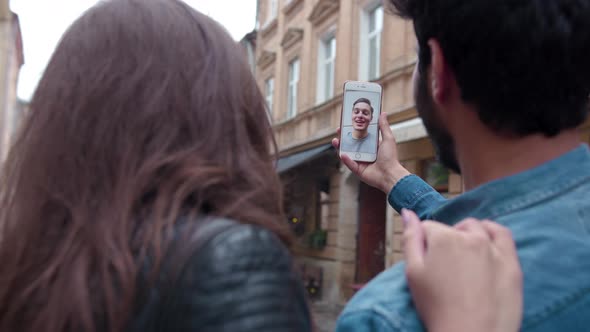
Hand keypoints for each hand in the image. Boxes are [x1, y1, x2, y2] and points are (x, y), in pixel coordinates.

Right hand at [332, 113, 409, 192]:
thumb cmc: (391, 157)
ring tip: (335, 141)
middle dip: (344, 137)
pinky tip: (342, 154)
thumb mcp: (388, 139)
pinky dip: (346, 159)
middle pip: (351, 144)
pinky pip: (350, 164)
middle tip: (339, 130)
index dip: (353, 130)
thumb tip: (383, 113)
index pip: (360, 136)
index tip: (347, 123)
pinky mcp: (358, 170)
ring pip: (347, 153)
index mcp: (371, 146)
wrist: (390, 174)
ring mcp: (360, 162)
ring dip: (340, 147)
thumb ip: (384, 126)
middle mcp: (365, 153)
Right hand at [402, 209, 522, 331]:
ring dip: (468, 234)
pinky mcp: (511, 263)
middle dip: (446, 239)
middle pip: (453, 228)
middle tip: (444, 266)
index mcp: (443, 238)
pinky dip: (492, 233)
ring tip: (463, 256)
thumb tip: (407, 213)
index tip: (427, 264)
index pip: (428, 228)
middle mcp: (470, 237)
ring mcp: (494, 249)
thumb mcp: (413, 273)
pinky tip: (486, 243)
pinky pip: (503, 235)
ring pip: (477, 228)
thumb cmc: (437, 308)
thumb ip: (410, 239)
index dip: (424, 244)